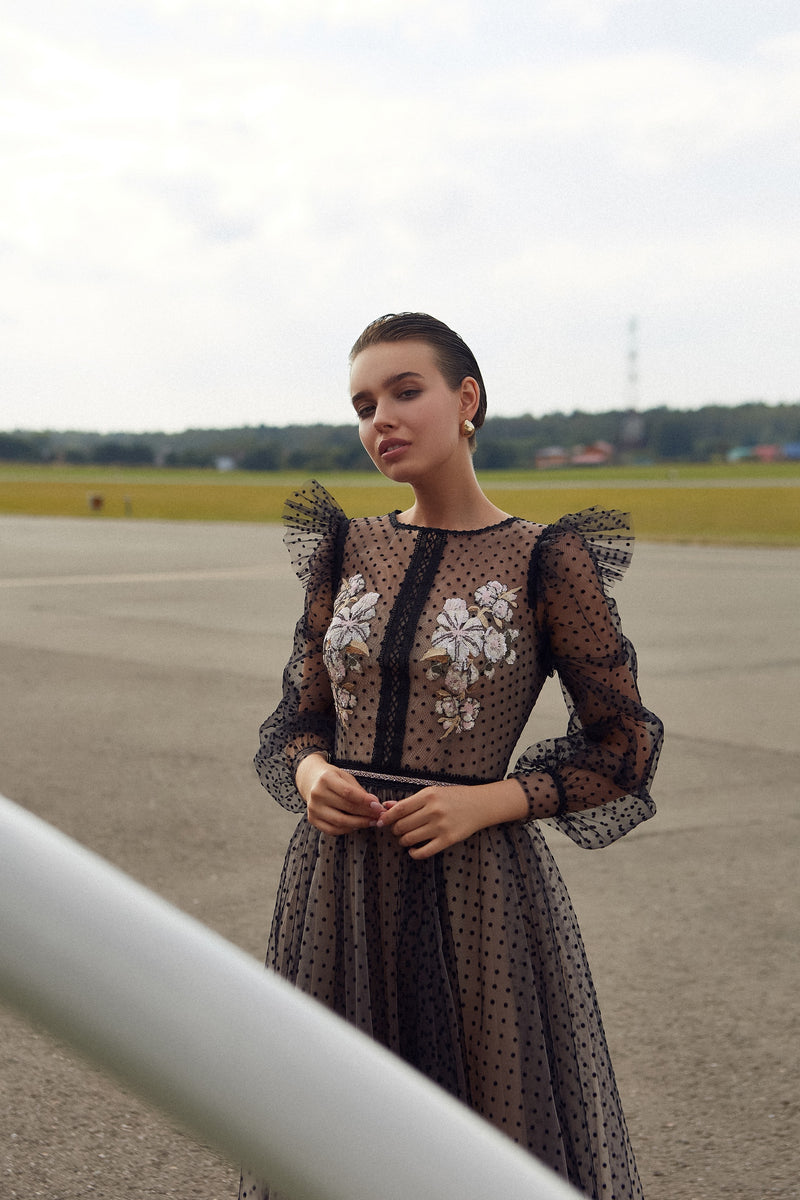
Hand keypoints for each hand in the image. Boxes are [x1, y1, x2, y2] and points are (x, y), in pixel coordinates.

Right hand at [295, 753, 382, 835]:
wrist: (312, 781)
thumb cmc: (333, 778)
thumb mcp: (346, 777)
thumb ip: (359, 791)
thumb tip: (375, 804)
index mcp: (326, 779)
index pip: (348, 793)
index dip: (364, 801)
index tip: (377, 806)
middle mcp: (317, 794)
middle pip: (346, 808)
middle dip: (366, 813)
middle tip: (378, 816)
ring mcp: (313, 808)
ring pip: (340, 822)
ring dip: (359, 823)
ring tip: (371, 822)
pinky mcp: (312, 819)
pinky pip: (332, 830)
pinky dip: (347, 829)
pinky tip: (357, 825)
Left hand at [375, 779, 527, 859]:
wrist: (480, 804)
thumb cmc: (455, 797)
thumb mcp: (432, 793)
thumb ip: (409, 801)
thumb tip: (386, 806)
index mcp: (428, 796)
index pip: (400, 809)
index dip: (388, 817)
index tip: (382, 821)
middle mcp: (434, 811)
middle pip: (403, 825)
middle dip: (395, 830)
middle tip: (397, 829)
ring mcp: (441, 826)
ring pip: (410, 839)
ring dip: (403, 841)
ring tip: (405, 838)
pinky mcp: (448, 839)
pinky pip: (424, 851)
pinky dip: (414, 853)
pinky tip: (413, 850)